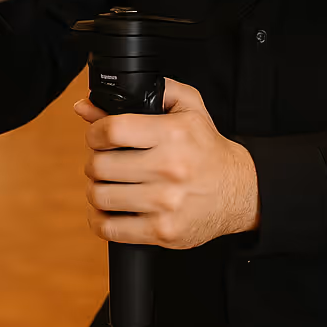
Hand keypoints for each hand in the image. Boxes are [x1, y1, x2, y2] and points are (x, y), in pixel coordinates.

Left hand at [76, 79, 259, 248]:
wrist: (241, 191)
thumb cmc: (207, 146)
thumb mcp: (185, 107)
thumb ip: (140, 95)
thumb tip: (85, 106)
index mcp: (173, 134)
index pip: (111, 130)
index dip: (95, 133)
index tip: (99, 138)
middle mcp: (170, 168)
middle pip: (100, 165)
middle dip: (95, 162)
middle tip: (105, 162)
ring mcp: (166, 203)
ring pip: (100, 196)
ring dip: (96, 189)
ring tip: (108, 184)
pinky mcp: (163, 232)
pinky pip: (110, 228)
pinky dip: (99, 219)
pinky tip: (108, 210)